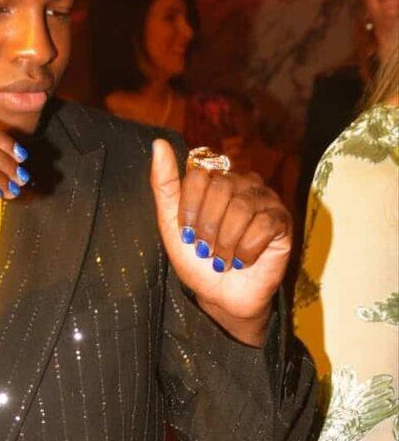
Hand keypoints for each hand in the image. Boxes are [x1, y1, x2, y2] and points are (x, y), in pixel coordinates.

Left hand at [150, 140, 290, 344]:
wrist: (220, 296)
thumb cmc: (197, 260)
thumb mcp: (171, 224)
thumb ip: (164, 186)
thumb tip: (158, 144)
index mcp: (215, 180)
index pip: (199, 175)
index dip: (189, 208)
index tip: (187, 234)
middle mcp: (243, 183)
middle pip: (221, 188)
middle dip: (207, 228)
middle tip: (206, 249)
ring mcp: (265, 200)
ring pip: (241, 208)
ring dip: (225, 243)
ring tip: (223, 259)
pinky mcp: (282, 221)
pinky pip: (263, 225)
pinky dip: (246, 251)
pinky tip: (243, 261)